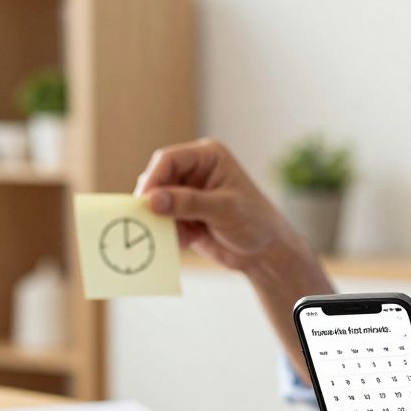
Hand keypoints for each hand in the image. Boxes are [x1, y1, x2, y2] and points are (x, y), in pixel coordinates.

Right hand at [135, 138, 333, 383]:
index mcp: (207, 157)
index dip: (153, 179)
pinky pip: (162, 221)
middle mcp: (194, 171)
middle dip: (154, 203)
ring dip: (161, 221)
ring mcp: (186, 193)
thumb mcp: (224, 209)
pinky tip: (187, 243)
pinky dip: (168, 233)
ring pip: (156, 203)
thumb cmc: (255, 223)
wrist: (265, 253)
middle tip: (151, 223)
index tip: (145, 202)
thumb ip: (188, 203)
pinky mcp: (182, 215)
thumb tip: (152, 200)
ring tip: (181, 236)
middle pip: (157, 180)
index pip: (169, 160)